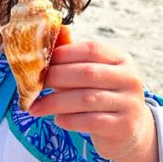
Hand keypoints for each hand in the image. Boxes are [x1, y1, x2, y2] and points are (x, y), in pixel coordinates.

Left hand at [28, 40, 160, 161]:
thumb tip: (56, 30)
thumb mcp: (93, 74)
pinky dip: (69, 120)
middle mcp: (129, 78)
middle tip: (32, 86)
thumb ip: (74, 56)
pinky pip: (90, 121)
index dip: (63, 54)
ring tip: (35, 108)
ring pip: (86, 99)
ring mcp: (129, 103)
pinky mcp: (123, 126)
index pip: (91, 49)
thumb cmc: (104, 96)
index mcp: (121, 59)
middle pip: (87, 73)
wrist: (130, 131)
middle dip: (55, 78)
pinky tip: (57, 120)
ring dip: (55, 103)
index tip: (39, 63)